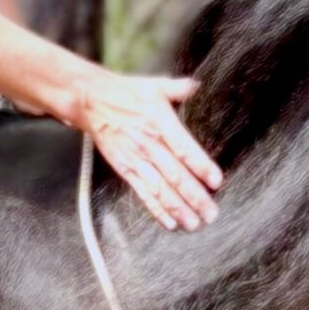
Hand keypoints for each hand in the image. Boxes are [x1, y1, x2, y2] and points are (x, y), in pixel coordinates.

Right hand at [72, 67, 223, 230]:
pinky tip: (170, 222)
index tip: (216, 181)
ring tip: (195, 224)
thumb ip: (179, 89)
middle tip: (211, 213)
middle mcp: (149, 145)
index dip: (201, 166)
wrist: (92, 102)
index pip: (184, 148)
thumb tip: (197, 87)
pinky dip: (156, 209)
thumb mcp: (156, 86)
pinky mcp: (125, 170)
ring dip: (178, 209)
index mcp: (160, 123)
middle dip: (195, 197)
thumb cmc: (127, 93)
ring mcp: (136, 160)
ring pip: (160, 189)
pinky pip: (143, 193)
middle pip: (175, 175)